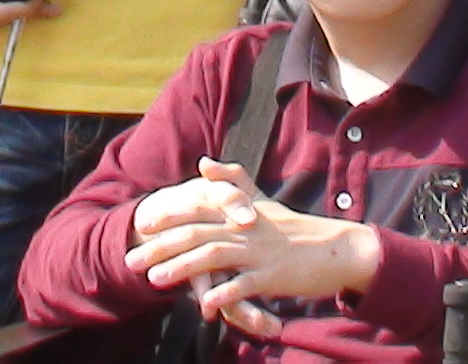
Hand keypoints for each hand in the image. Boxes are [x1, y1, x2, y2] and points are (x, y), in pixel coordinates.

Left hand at [125, 157, 382, 335]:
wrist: (337, 249)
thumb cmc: (296, 229)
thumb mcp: (262, 201)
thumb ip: (232, 180)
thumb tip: (204, 161)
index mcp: (239, 212)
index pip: (196, 210)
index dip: (167, 217)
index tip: (140, 223)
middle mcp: (244, 229)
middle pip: (195, 235)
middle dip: (160, 248)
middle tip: (131, 261)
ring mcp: (258, 252)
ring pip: (213, 257)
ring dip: (181, 269)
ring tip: (154, 280)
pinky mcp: (273, 276)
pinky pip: (243, 286)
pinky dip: (224, 293)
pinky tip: (204, 305)